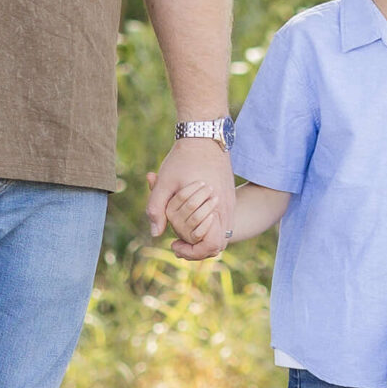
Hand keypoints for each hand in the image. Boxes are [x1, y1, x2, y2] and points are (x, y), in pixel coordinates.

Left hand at [149, 136, 233, 257]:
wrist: (204, 134)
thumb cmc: (183, 158)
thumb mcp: (165, 182)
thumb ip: (156, 208)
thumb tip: (155, 234)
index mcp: (213, 207)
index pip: (211, 246)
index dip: (192, 252)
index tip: (174, 244)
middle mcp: (226, 208)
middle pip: (218, 245)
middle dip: (197, 249)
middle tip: (176, 243)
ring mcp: (230, 202)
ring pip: (222, 234)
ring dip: (203, 238)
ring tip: (182, 233)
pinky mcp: (229, 196)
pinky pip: (223, 222)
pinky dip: (208, 227)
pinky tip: (191, 219)